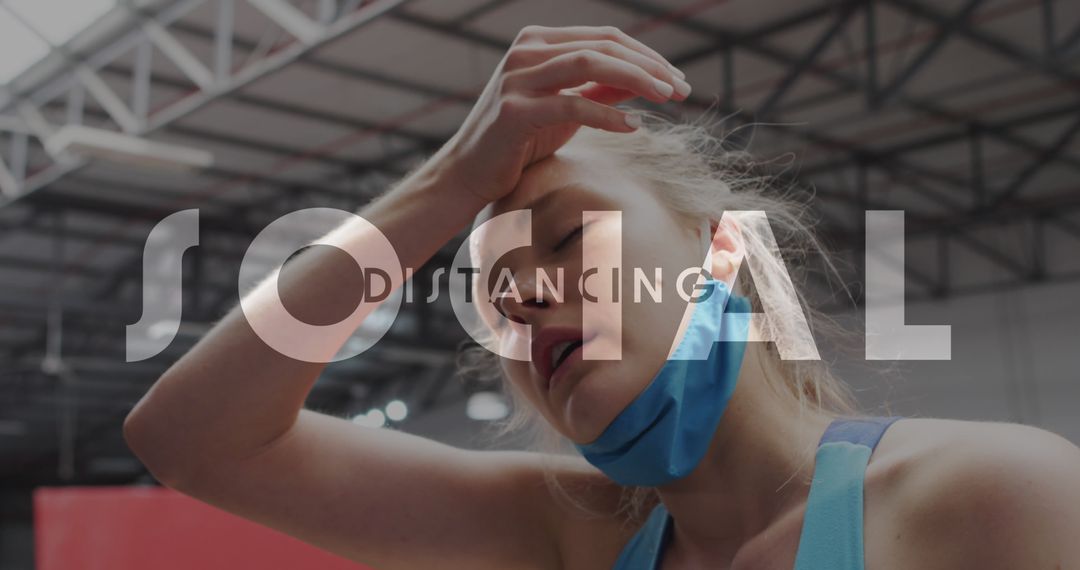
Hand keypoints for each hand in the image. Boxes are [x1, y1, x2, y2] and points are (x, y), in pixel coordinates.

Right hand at [436, 25, 689, 204]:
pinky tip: (632, 126)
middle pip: (603, 45)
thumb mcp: (567, 110)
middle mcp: (525, 50)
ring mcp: (516, 78)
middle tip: (682, 90)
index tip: (678, 79)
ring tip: (666, 99)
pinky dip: (607, 115)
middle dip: (650, 65)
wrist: (468, 174)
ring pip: (589, 64)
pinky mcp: (514, 111)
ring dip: (636, 79)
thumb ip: (602, 90)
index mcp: (538, 41)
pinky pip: (571, 105)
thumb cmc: (520, 141)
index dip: (648, 54)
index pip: (605, 37)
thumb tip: (650, 80)